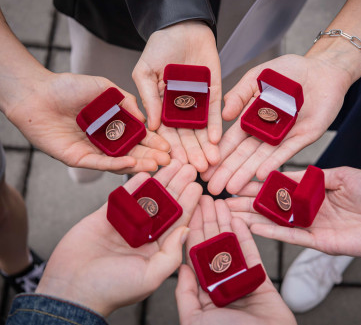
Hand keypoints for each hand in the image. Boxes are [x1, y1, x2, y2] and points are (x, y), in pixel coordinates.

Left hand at [5, 72, 170, 173]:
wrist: (38, 92)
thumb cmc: (68, 87)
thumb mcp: (106, 88)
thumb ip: (127, 101)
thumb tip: (146, 119)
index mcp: (113, 125)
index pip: (138, 137)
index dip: (154, 142)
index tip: (169, 146)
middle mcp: (104, 141)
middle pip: (132, 152)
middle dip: (151, 156)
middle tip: (168, 160)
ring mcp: (91, 151)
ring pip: (118, 161)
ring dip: (138, 164)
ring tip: (155, 165)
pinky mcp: (77, 158)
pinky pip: (99, 164)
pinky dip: (116, 164)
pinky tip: (132, 162)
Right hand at [36, 160, 202, 316]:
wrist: (71, 289)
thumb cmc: (112, 289)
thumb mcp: (150, 276)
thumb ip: (171, 253)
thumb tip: (186, 230)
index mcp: (157, 249)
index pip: (177, 221)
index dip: (188, 203)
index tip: (198, 185)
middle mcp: (143, 236)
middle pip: (165, 206)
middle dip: (177, 186)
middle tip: (188, 166)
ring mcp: (125, 225)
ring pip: (146, 198)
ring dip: (159, 181)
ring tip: (171, 162)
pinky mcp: (106, 217)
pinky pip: (123, 197)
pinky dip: (133, 184)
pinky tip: (145, 170)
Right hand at [132, 21, 221, 171]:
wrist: (183, 26)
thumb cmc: (159, 47)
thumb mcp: (145, 72)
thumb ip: (148, 98)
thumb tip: (149, 127)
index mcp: (161, 107)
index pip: (166, 133)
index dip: (171, 149)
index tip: (174, 164)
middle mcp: (180, 109)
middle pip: (186, 136)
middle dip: (192, 153)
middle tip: (199, 170)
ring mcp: (197, 103)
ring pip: (202, 130)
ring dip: (206, 146)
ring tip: (211, 162)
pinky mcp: (214, 93)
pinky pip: (214, 112)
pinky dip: (215, 126)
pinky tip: (217, 141)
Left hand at [176, 196, 294, 324]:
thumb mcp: (194, 320)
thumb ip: (186, 295)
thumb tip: (181, 268)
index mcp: (203, 291)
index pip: (194, 255)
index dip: (192, 231)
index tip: (189, 210)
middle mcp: (220, 283)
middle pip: (212, 245)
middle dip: (208, 220)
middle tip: (204, 196)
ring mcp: (240, 280)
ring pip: (231, 245)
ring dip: (225, 223)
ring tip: (220, 201)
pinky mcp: (260, 279)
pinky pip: (252, 253)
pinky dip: (245, 236)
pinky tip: (238, 219)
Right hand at [202, 54, 351, 194]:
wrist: (323, 69)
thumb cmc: (289, 71)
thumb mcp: (257, 77)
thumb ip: (240, 93)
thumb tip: (223, 113)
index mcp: (251, 118)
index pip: (232, 140)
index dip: (219, 154)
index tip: (204, 168)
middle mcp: (265, 131)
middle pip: (243, 154)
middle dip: (227, 171)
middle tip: (212, 188)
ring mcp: (283, 136)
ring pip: (261, 157)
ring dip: (246, 172)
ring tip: (232, 187)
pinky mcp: (303, 137)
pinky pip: (286, 151)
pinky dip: (273, 162)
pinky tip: (260, 174)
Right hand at [227, 166, 360, 256]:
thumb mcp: (341, 174)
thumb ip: (313, 177)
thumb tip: (286, 174)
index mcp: (312, 193)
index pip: (277, 188)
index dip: (256, 184)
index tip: (235, 179)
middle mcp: (308, 211)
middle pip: (271, 207)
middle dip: (245, 203)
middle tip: (221, 198)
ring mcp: (312, 227)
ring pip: (276, 223)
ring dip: (252, 218)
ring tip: (228, 213)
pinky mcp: (320, 242)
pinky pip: (292, 237)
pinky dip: (272, 232)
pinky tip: (253, 227)